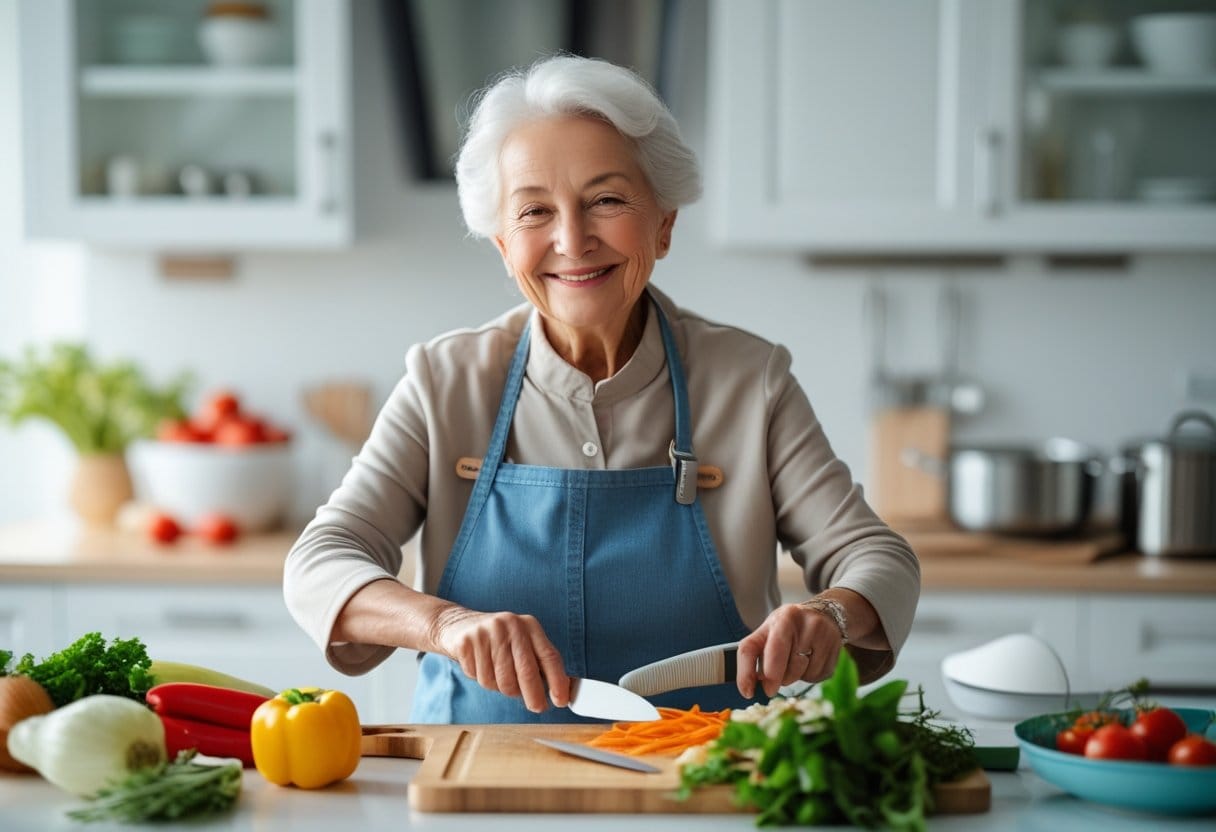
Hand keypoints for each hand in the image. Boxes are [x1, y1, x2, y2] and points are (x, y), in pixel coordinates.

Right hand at [430, 606, 569, 712]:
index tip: (561, 700)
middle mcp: (510, 625)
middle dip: (534, 696)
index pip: (549, 656)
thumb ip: (540, 663)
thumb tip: (562, 690)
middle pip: (526, 671)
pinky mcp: (468, 642)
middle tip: (537, 707)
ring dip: (503, 688)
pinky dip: (483, 680)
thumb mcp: (522, 642)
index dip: (558, 681)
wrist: (460, 624)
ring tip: (499, 675)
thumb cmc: (499, 639)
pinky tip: (482, 667)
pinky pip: (480, 678)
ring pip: (502, 681)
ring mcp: (488, 632)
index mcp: (529, 625)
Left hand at [736, 602, 844, 698]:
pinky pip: (816, 677)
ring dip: (792, 677)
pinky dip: (808, 677)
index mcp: (782, 618)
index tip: (747, 692)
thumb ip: (754, 652)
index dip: (747, 672)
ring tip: (795, 663)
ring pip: (799, 673)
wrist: (827, 615)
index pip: (756, 646)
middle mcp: (803, 623)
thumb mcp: (769, 630)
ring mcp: (823, 636)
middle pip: (779, 661)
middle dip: (773, 679)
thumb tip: (747, 686)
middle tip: (770, 688)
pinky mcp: (836, 651)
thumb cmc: (791, 627)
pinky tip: (810, 664)